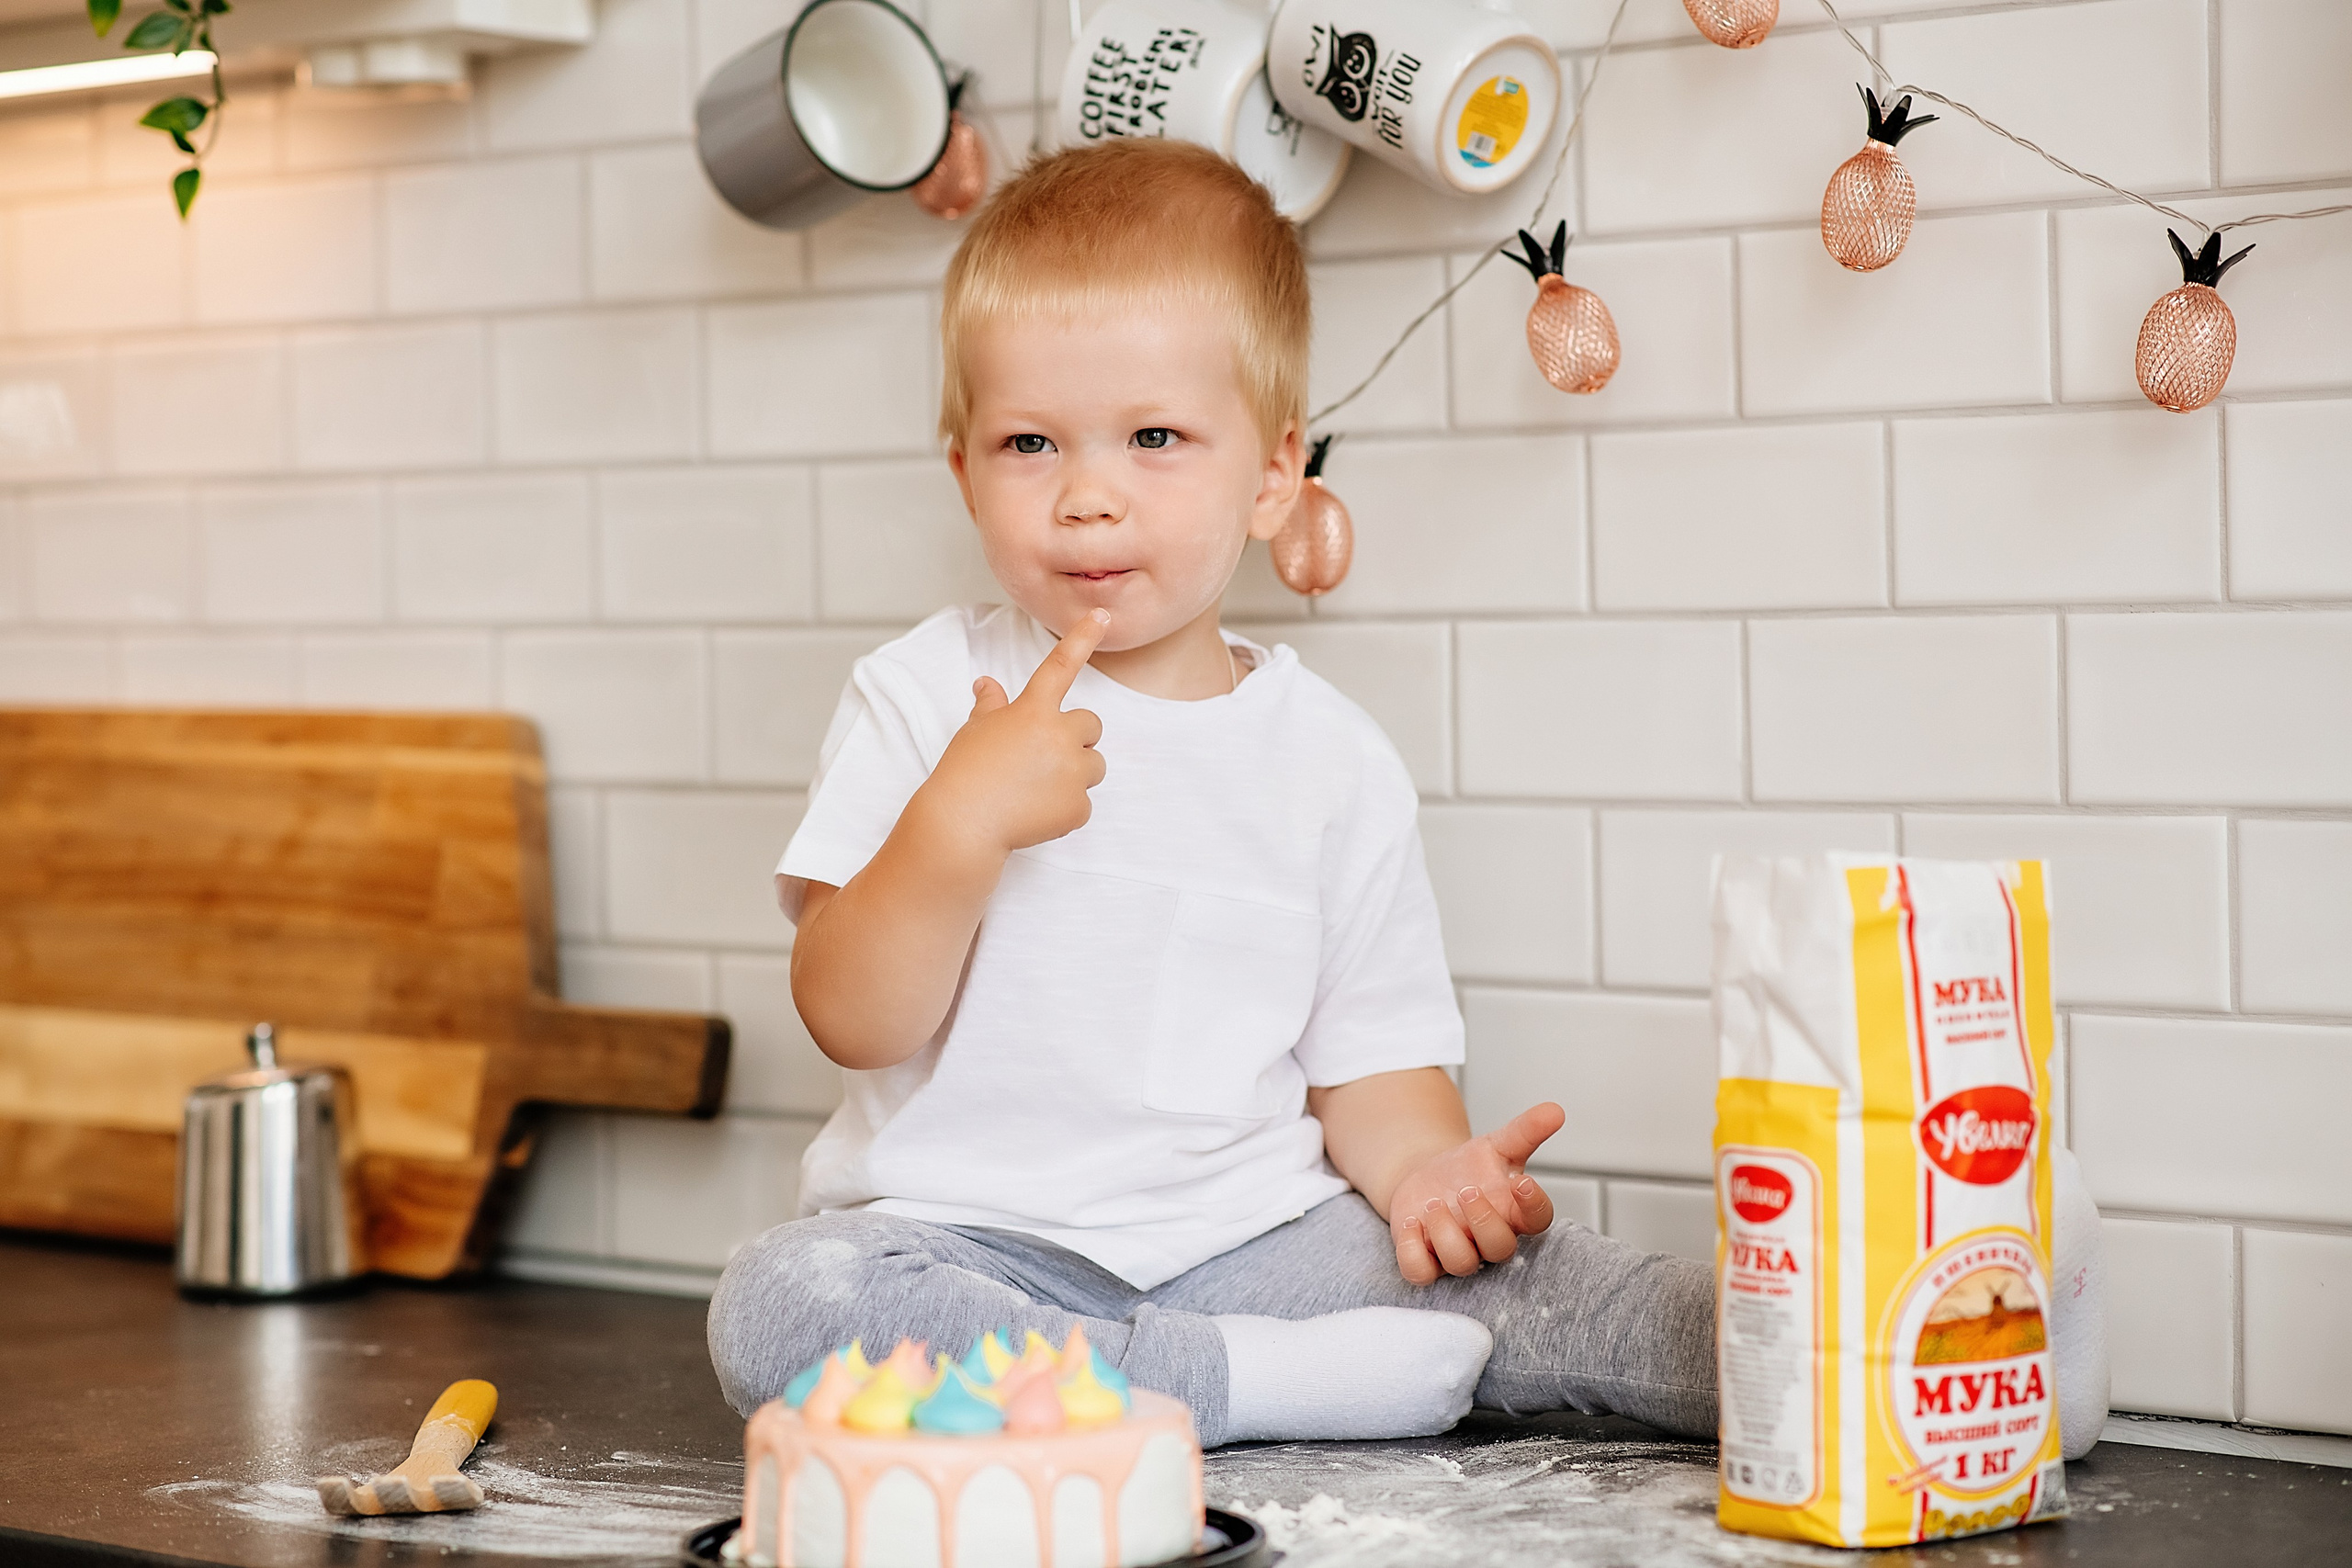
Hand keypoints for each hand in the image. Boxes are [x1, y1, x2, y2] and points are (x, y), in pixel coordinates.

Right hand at [922, 609, 1110, 855]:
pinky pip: (1083, 804)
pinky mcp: (1077, 806)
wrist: (964, 824)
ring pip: (1094, 765)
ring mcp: (1071, 771)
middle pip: (1091, 725)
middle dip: (1076, 739)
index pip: (1060, 665)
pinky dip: (1065, 810)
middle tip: (1044, 758)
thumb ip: (990, 706)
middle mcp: (1058, 735)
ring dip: (1075, 774)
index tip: (1102, 615)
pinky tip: (1035, 814)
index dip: (1083, 637)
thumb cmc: (963, 773)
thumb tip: (987, 685)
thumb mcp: (974, 731)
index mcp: (1032, 711)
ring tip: (1037, 789)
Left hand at [1388, 1102, 1565, 1284]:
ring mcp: (1458, 1252)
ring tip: (1432, 1204)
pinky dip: (1413, 1252)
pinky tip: (1410, 1223)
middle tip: (1466, 1190)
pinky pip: (1420, 1273)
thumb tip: (1555, 1110)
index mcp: (1513, 1212)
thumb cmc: (1469, 1170)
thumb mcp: (1497, 1145)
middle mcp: (1488, 1238)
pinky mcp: (1426, 1261)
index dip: (1533, 1205)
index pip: (1538, 1219)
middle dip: (1483, 1220)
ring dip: (1446, 1234)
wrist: (1427, 1180)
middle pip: (1500, 1248)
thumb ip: (1526, 1130)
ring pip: (1462, 1263)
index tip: (1520, 1181)